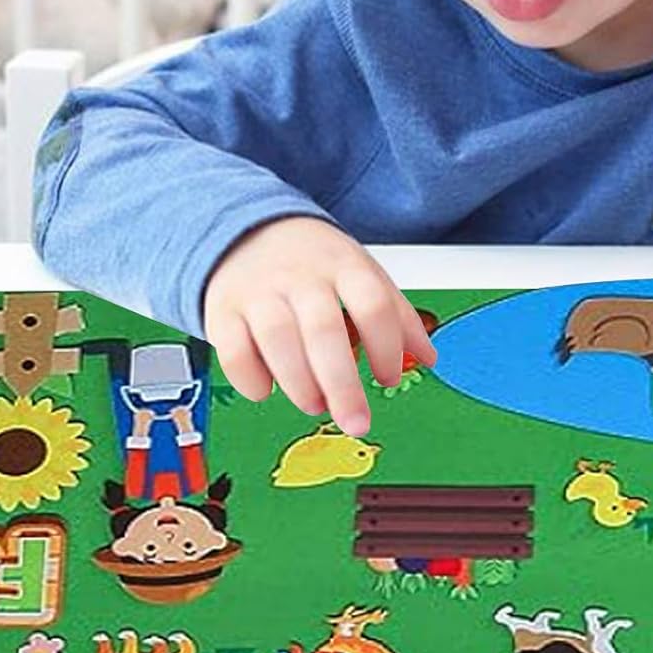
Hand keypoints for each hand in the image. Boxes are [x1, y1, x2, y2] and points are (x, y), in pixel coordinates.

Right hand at [201, 215, 436, 434]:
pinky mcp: (222, 309)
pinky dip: (252, 379)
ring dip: (300, 383)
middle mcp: (301, 277)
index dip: (386, 347)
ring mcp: (259, 292)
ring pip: (278, 339)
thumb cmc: (315, 263)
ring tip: (315, 404)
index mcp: (344, 265)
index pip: (373, 304)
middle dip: (342, 384)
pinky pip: (233, 350)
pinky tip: (268, 389)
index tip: (388, 378)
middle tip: (357, 422)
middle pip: (324, 330)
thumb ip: (396, 316)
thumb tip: (430, 358)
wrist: (247, 230)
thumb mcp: (362, 274)